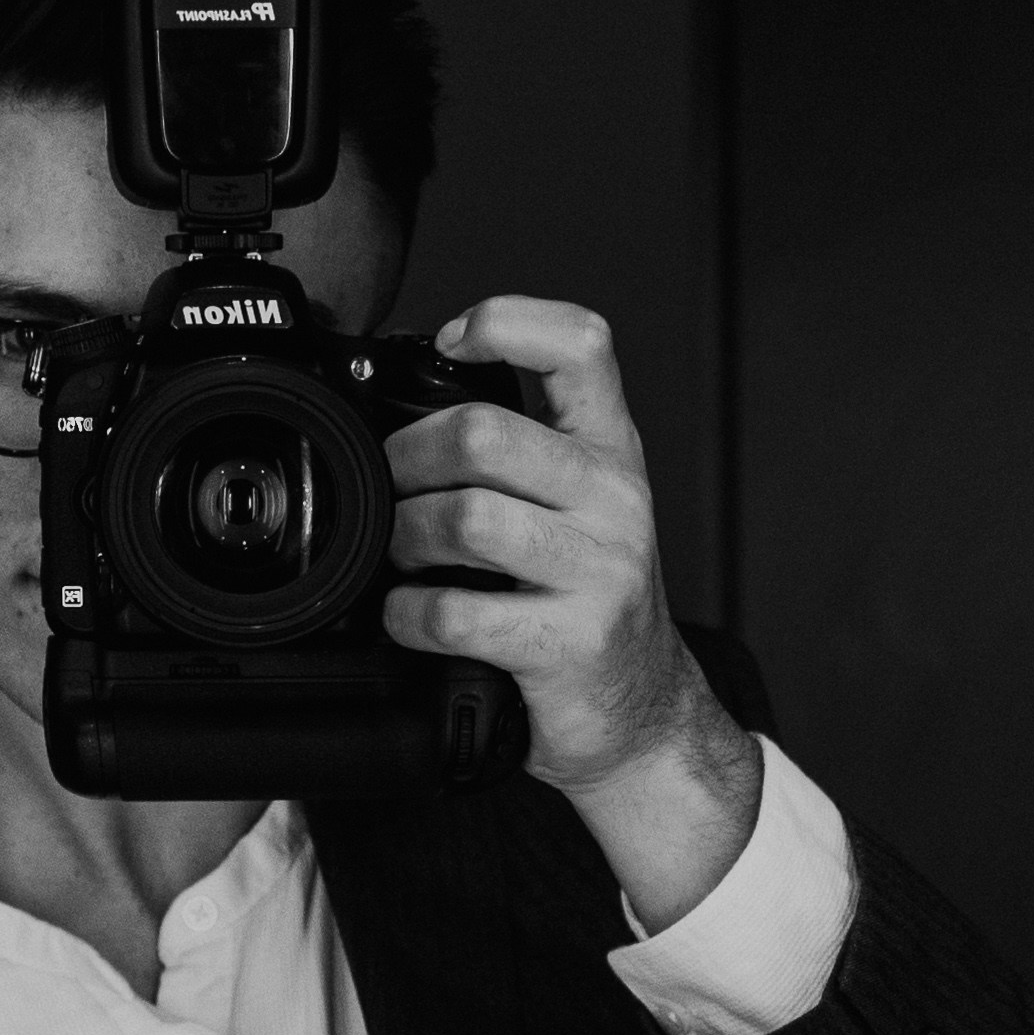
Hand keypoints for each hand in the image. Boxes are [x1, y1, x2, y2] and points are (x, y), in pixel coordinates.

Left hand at [384, 297, 765, 933]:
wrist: (641, 713)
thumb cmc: (589, 601)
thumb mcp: (577, 505)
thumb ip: (519, 450)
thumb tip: (402, 403)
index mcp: (612, 449)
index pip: (580, 343)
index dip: (505, 321)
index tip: (451, 342)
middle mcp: (615, 498)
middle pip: (484, 433)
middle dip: (407, 457)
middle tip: (391, 484)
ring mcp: (600, 571)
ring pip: (466, 518)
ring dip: (405, 535)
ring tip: (400, 553)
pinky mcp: (572, 642)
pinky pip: (456, 612)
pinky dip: (407, 616)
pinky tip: (409, 619)